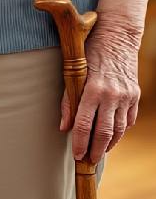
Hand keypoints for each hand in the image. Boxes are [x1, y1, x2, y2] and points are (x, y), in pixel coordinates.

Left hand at [58, 18, 142, 163]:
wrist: (117, 37)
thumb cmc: (89, 51)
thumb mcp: (73, 70)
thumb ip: (68, 99)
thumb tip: (63, 126)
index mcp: (94, 88)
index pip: (84, 123)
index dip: (79, 141)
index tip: (76, 154)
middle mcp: (113, 95)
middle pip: (104, 132)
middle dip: (95, 150)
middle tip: (87, 161)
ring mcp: (127, 97)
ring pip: (118, 130)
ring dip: (108, 145)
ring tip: (98, 153)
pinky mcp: (136, 97)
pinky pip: (128, 121)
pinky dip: (119, 132)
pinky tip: (111, 138)